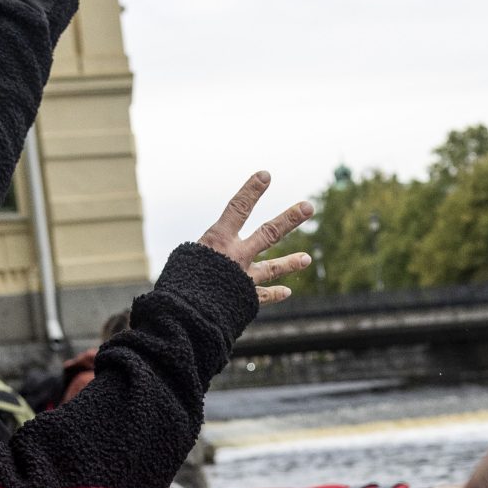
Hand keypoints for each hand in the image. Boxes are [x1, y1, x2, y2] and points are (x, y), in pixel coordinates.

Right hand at [198, 171, 312, 302]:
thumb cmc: (179, 281)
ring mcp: (244, 277)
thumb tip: (217, 254)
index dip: (251, 191)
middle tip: (308, 207)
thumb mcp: (186, 258)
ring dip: (290, 263)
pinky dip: (274, 294)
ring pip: (272, 267)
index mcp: (218, 240)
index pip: (237, 208)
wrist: (185, 312)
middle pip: (269, 233)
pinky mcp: (245, 299)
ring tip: (307, 258)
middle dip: (289, 219)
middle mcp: (237, 256)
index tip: (265, 175)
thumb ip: (206, 252)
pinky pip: (263, 296)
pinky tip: (287, 291)